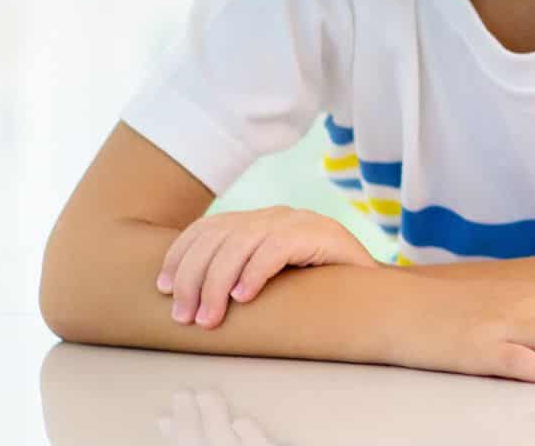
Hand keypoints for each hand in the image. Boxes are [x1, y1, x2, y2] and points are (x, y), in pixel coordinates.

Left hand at [156, 206, 379, 328]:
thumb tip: (182, 301)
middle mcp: (274, 215)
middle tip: (184, 317)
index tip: (161, 288)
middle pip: (217, 237)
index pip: (207, 228)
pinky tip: (245, 297)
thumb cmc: (314, 294)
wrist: (374, 293)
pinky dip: (255, 272)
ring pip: (240, 243)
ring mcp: (298, 222)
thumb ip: (235, 276)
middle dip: (192, 278)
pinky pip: (277, 248)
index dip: (179, 255)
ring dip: (217, 283)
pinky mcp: (319, 234)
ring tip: (210, 318)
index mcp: (257, 222)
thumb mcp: (267, 280)